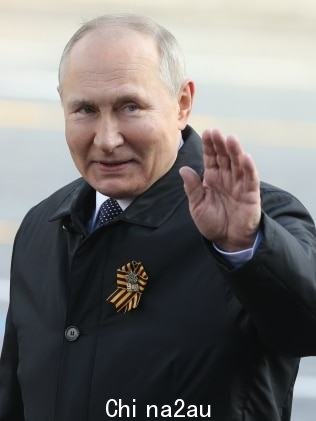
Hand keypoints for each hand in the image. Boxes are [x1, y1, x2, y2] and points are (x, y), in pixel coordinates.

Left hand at [179, 129, 260, 250]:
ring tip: (230, 139)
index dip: (209, 146)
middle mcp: (226, 178)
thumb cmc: (212, 223)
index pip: (211, 158)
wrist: (227, 241)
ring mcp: (239, 184)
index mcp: (212, 178)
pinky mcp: (250, 193)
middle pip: (224, 157)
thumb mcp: (197, 206)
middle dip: (220, 144)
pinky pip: (250, 178)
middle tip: (217, 131)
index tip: (207, 132)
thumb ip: (192, 188)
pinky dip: (249, 168)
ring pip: (237, 164)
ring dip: (235, 151)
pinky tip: (245, 157)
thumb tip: (183, 169)